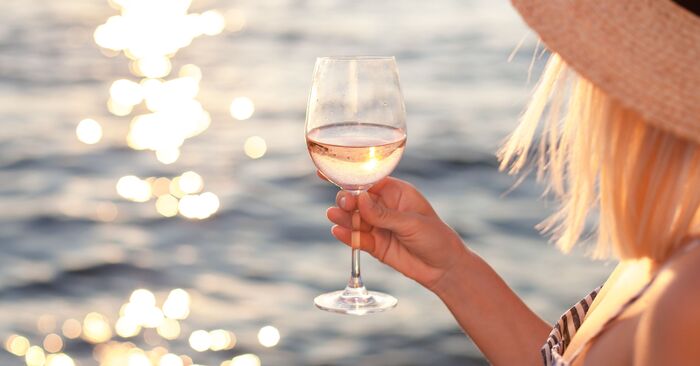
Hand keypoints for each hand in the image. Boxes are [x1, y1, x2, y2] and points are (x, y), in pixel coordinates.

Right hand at [325, 175, 467, 291]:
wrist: (443, 269)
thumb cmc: (435, 237)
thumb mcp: (412, 223)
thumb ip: (384, 214)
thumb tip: (360, 199)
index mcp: (396, 192)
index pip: (368, 180)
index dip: (349, 176)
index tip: (328, 171)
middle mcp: (384, 207)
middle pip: (357, 199)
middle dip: (347, 199)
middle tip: (344, 204)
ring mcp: (378, 226)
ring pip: (354, 219)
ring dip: (343, 217)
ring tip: (334, 216)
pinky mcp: (375, 245)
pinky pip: (357, 238)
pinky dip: (347, 236)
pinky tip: (338, 232)